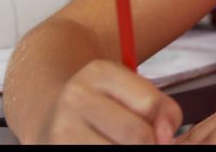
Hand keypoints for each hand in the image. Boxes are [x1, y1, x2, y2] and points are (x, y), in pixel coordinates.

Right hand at [39, 59, 182, 143]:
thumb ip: (161, 106)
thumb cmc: (101, 102)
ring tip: (122, 142)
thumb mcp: (130, 88)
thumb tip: (166, 135)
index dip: (163, 123)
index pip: (148, 104)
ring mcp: (62, 128)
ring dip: (131, 151)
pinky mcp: (57, 149)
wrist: (49, 112)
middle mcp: (75, 97)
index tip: (160, 130)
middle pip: (136, 134)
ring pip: (120, 151)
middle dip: (148, 143)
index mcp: (99, 72)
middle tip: (144, 141)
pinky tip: (108, 145)